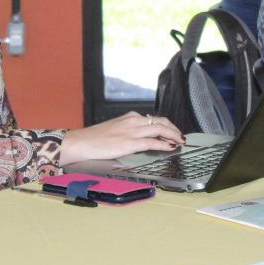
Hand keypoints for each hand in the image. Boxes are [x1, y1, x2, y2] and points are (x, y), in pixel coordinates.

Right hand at [58, 112, 185, 166]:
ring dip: (173, 135)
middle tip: (181, 137)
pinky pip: (152, 143)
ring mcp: (132, 131)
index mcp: (130, 117)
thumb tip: (141, 138)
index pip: (154, 119)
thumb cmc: (95, 138)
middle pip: (161, 122)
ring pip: (160, 129)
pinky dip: (164, 144)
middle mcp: (133, 121)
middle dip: (174, 129)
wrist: (81, 142)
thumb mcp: (115, 130)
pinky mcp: (130, 143)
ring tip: (180, 142)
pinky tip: (171, 147)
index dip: (167, 125)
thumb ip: (128, 131)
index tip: (173, 131)